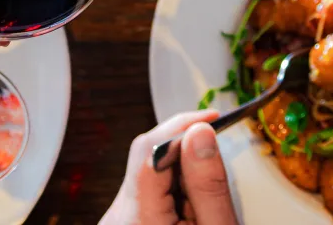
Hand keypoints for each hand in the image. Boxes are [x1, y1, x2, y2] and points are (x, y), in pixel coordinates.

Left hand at [100, 111, 235, 224]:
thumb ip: (207, 184)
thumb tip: (200, 132)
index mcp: (139, 218)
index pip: (150, 150)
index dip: (180, 126)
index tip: (210, 117)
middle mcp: (119, 216)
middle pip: (147, 157)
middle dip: (184, 153)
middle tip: (213, 166)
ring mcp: (118, 219)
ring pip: (148, 171)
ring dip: (179, 174)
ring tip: (202, 203)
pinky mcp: (125, 220)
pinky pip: (146, 189)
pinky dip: (171, 190)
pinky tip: (188, 208)